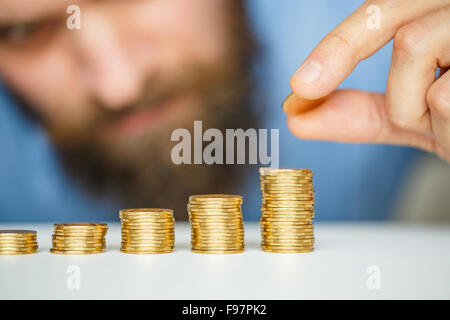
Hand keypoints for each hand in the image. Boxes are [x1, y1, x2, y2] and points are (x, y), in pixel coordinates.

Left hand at [284, 0, 449, 160]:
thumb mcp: (414, 117)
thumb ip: (362, 114)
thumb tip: (299, 117)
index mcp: (440, 17)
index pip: (382, 14)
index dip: (336, 45)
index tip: (300, 85)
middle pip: (391, 13)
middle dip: (341, 51)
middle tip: (306, 86)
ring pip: (415, 44)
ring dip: (410, 102)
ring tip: (442, 119)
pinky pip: (449, 89)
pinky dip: (446, 118)